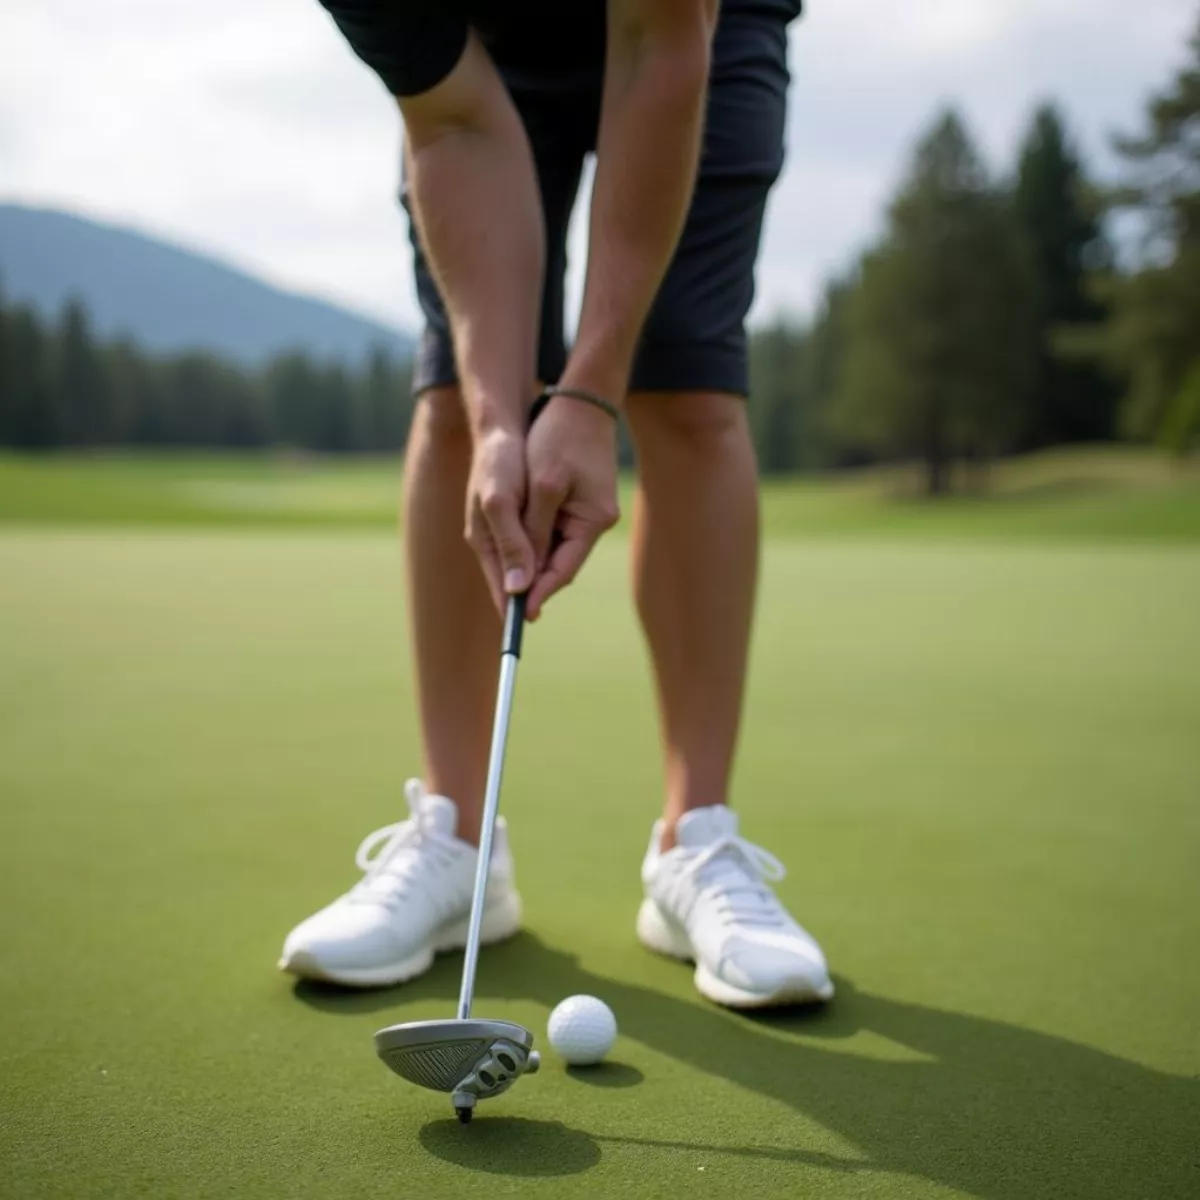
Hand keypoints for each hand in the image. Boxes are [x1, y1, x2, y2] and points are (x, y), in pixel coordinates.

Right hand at [464, 427, 536, 615]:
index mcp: (485, 541)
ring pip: (526, 562)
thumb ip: (511, 543)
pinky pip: (532, 543)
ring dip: (538, 573)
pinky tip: (555, 554)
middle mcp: (492, 540)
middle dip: (529, 591)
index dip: (514, 606)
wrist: (501, 428)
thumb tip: (517, 587)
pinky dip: (544, 551)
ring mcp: (503, 528)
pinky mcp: (516, 516)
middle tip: (542, 610)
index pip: (500, 585)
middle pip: (514, 578)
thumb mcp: (502, 502)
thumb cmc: (498, 462)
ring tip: (550, 587)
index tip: (530, 623)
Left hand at [523, 397, 620, 620]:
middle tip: (506, 607)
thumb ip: (531, 535)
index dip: (539, 594)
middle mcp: (594, 523)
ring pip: (553, 549)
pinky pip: (553, 531)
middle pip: (558, 564)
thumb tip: (521, 582)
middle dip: (532, 581)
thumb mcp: (542, 486)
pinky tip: (514, 545)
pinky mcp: (578, 502)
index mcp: (593, 521)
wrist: (578, 399)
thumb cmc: (558, 438)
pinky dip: (534, 539)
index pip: (563, 571)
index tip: (519, 617)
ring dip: (530, 560)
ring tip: (504, 580)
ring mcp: (588, 513)